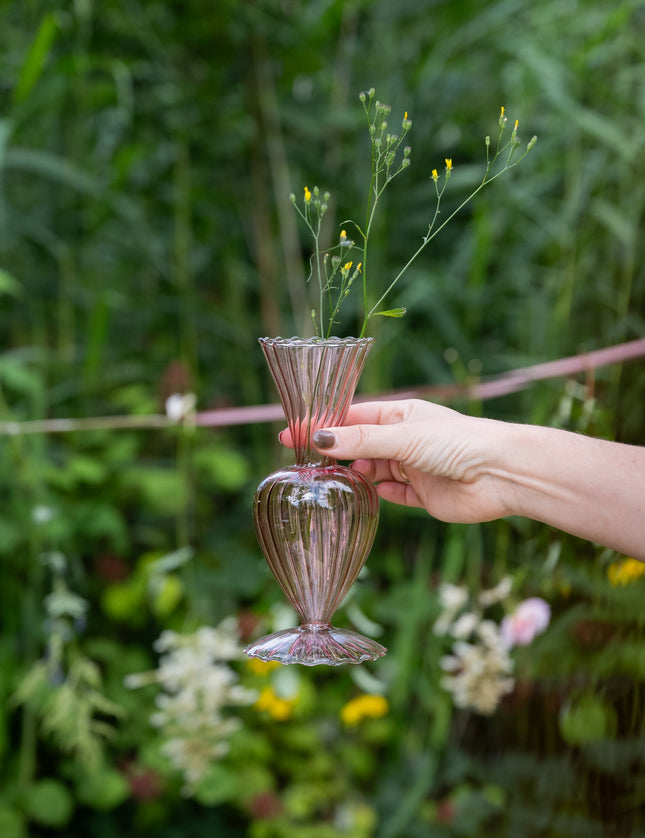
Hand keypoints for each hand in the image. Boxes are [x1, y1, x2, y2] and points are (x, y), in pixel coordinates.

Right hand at [280, 399, 508, 523]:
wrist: (502, 475)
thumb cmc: (457, 442)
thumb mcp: (403, 437)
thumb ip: (361, 442)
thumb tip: (319, 439)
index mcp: (401, 415)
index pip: (352, 418)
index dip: (322, 425)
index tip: (291, 434)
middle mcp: (406, 439)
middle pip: (360, 446)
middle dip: (336, 453)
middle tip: (307, 464)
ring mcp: (414, 467)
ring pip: (374, 471)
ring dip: (357, 475)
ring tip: (334, 481)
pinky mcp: (424, 495)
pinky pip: (393, 495)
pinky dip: (380, 494)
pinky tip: (370, 493)